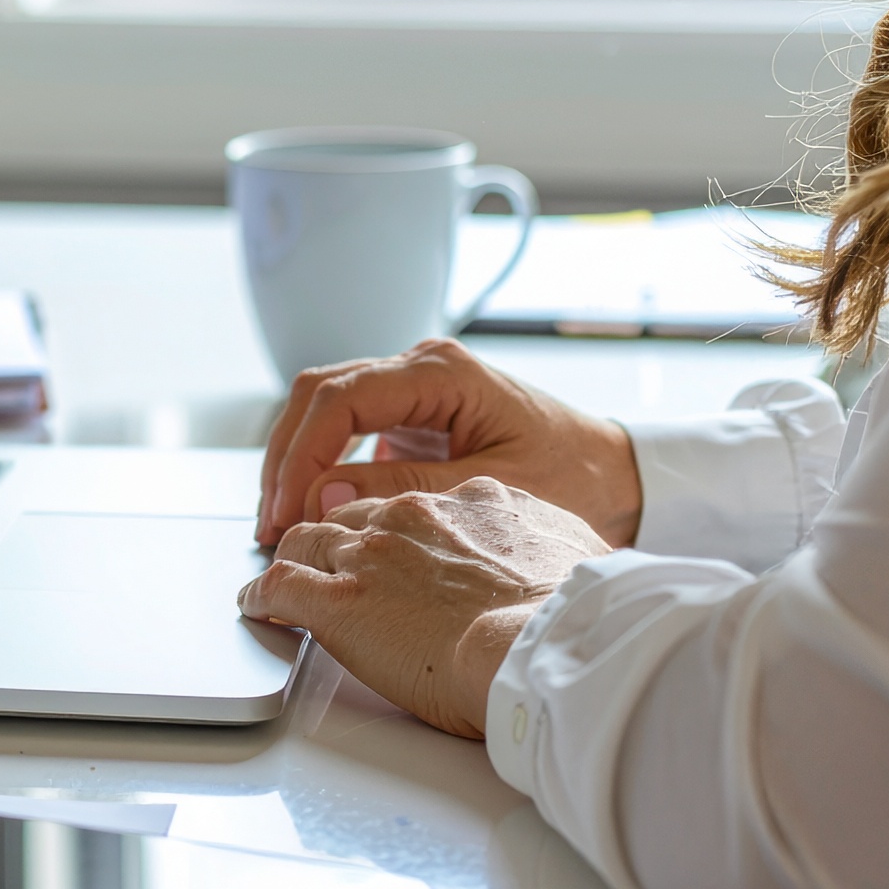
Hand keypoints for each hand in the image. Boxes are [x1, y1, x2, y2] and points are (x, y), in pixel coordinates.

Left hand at [238, 478, 609, 738]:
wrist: (551, 645)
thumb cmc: (577, 616)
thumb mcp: (582, 556)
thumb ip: (559, 549)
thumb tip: (577, 565)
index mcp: (475, 501)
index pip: (417, 504)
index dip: (397, 528)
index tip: (392, 548)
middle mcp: (414, 516)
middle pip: (352, 514)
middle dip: (335, 537)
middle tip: (327, 563)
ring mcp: (371, 555)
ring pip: (306, 538)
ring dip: (291, 558)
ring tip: (280, 579)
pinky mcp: (339, 601)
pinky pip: (278, 585)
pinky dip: (261, 594)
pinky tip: (256, 606)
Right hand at [255, 339, 642, 549]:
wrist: (618, 475)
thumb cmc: (574, 477)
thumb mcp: (490, 491)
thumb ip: (406, 491)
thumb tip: (324, 498)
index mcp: (443, 372)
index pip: (341, 398)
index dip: (303, 454)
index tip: (286, 506)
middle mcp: (421, 368)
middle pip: (320, 395)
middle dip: (286, 458)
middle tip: (270, 521)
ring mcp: (413, 388)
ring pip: (325, 408)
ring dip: (296, 462)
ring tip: (280, 521)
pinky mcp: (410, 414)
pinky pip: (346, 429)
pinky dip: (320, 467)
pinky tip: (310, 510)